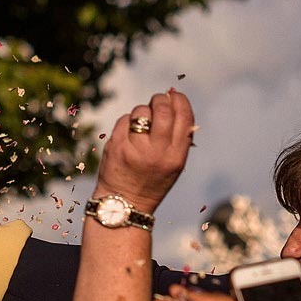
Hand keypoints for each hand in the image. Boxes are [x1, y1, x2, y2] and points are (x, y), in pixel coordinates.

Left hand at [94, 89, 194, 212]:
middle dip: (159, 100)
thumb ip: (178, 137)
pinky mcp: (116, 146)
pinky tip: (127, 137)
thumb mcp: (174, 164)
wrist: (125, 204)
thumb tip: (174, 101)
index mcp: (177, 156)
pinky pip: (124, 120)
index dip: (180, 100)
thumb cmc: (153, 180)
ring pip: (141, 111)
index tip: (174, 96)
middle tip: (156, 103)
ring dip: (141, 112)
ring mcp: (136, 148)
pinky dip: (126, 123)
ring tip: (140, 126)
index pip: (184, 116)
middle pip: (162, 108)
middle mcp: (158, 152)